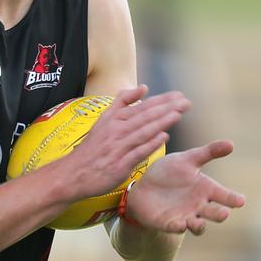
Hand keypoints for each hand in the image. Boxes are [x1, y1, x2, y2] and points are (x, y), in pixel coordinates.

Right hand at [61, 86, 188, 199]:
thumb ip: (123, 102)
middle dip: (167, 108)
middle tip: (185, 102)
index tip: (179, 95)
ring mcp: (118, 147)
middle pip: (145, 116)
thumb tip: (143, 87)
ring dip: (161, 122)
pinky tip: (163, 137)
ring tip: (178, 114)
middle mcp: (117, 130)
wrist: (74, 173)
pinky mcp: (119, 164)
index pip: (142, 107)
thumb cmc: (93, 147)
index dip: (162, 100)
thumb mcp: (105, 119)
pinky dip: (150, 144)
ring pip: (143, 131)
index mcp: (115, 119)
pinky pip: (137, 152)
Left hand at [126, 140, 245, 234]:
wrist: (144, 185)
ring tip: (199, 223)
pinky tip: (179, 224)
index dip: (233, 199)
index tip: (241, 201)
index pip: (224, 196)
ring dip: (199, 226)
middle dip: (219, 215)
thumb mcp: (188, 159)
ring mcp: (185, 217)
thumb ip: (208, 152)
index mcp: (206, 190)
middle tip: (224, 213)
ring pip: (197, 226)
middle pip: (214, 214)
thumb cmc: (170, 172)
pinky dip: (178, 227)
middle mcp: (199, 206)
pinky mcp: (168, 224)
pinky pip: (175, 228)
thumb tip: (231, 144)